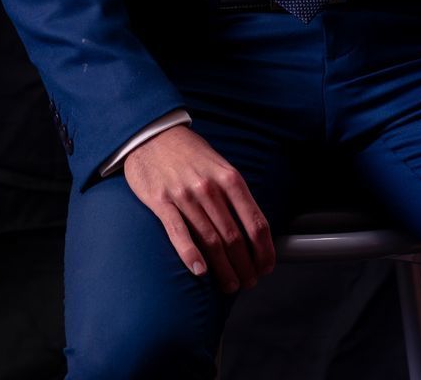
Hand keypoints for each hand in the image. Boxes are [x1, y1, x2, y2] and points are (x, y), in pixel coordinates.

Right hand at [123, 124, 274, 292]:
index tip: (267, 266)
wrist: (153, 134)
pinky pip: (178, 233)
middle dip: (246, 266)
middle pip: (234, 237)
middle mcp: (210, 188)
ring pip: (210, 240)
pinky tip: (200, 271)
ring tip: (230, 285)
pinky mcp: (161, 201)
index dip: (264, 250)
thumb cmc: (189, 153)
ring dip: (224, 269)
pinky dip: (191, 255)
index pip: (255, 221)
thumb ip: (234, 192)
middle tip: (249, 283)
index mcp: (229, 178)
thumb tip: (251, 225)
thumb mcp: (219, 164)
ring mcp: (185, 195)